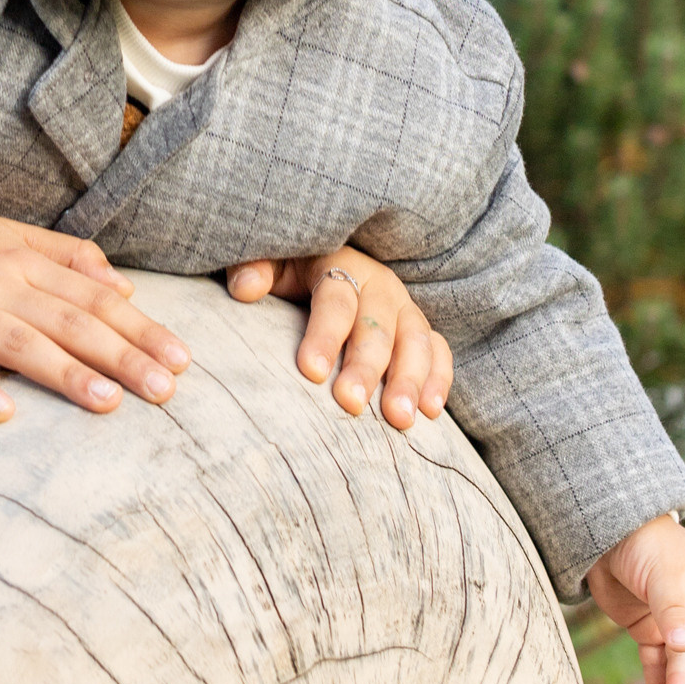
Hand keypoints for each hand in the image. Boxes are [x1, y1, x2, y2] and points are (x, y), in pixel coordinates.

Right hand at [0, 206, 189, 423]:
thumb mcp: (2, 237)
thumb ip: (64, 257)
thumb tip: (123, 285)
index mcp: (21, 256)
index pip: (94, 296)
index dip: (140, 327)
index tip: (181, 360)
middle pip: (69, 319)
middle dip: (123, 354)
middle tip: (166, 390)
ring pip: (19, 339)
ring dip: (66, 372)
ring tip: (109, 402)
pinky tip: (2, 412)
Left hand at [227, 246, 453, 426]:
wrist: (321, 269)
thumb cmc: (288, 274)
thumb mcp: (270, 264)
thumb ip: (254, 269)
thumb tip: (245, 288)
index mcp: (339, 265)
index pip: (335, 300)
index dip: (324, 334)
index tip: (309, 372)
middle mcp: (378, 284)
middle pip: (377, 327)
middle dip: (365, 367)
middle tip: (350, 405)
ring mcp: (404, 308)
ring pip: (415, 341)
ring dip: (410, 380)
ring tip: (399, 419)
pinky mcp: (420, 330)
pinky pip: (438, 352)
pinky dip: (439, 379)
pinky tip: (430, 412)